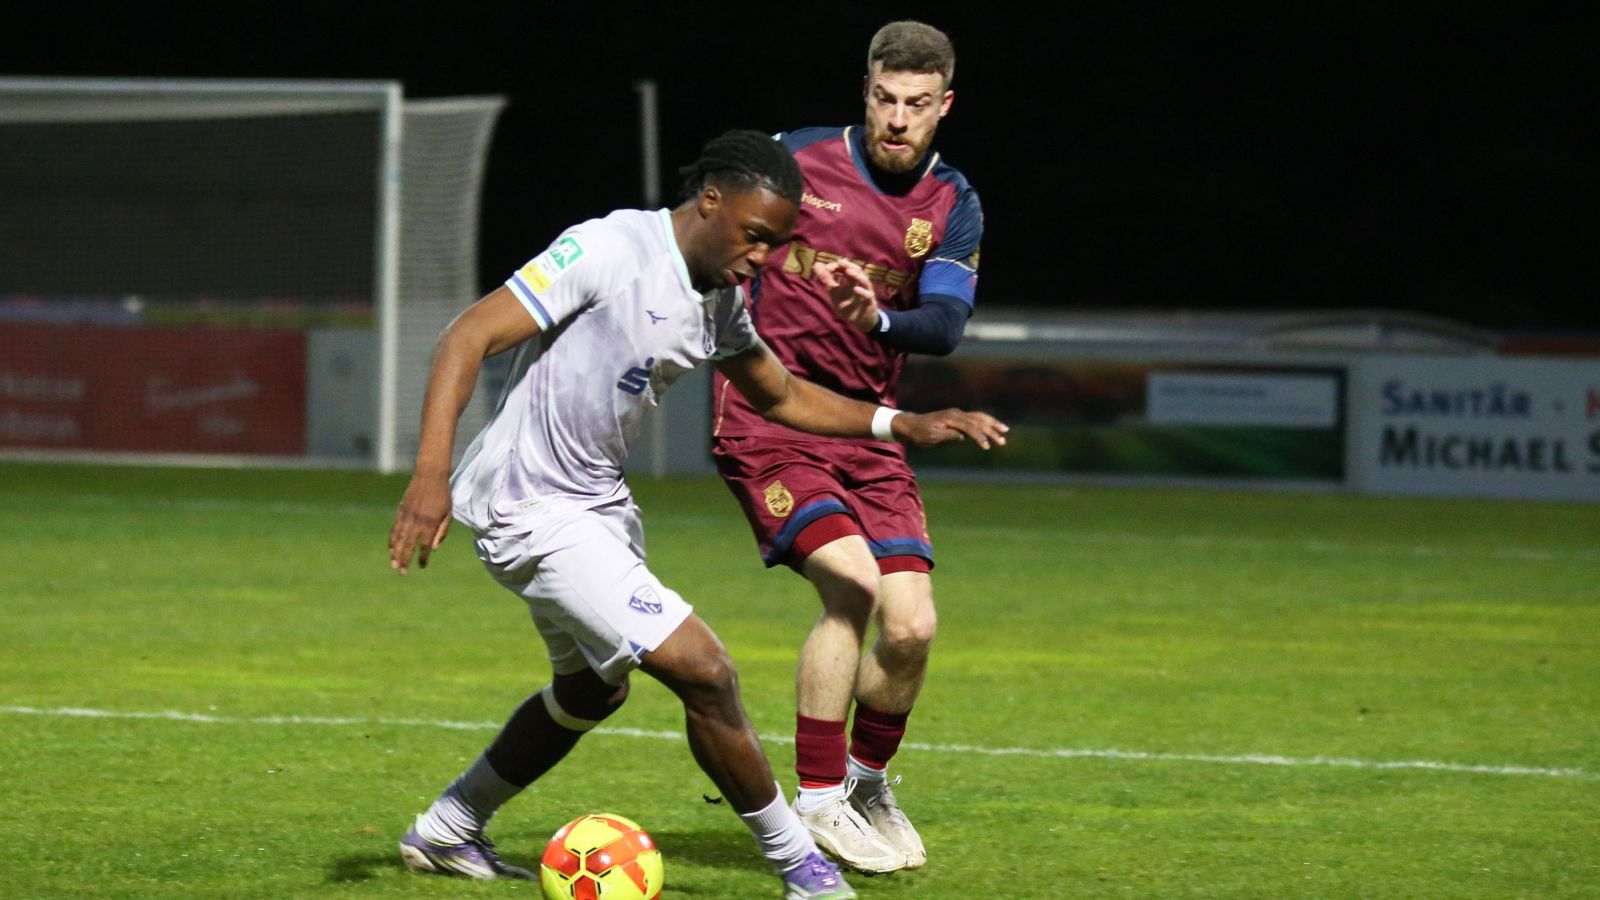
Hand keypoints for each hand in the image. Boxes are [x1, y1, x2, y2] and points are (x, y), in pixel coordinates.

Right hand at [389, 471, 452, 573]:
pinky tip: (391, 549)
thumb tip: (433, 549)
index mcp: (431, 524)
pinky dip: (392, 540)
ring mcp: (407, 517)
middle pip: (408, 546)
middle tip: (402, 572)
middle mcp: (417, 523)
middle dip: (405, 560)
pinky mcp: (400, 511)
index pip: (425, 546)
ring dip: (395, 553)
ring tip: (393, 565)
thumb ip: (441, 532)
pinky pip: (394, 529)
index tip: (422, 565)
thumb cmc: (443, 495)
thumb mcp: (448, 514)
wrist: (430, 476)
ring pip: (399, 540)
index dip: (422, 558)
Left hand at [812, 258, 879, 332]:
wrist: (859, 321)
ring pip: (865, 281)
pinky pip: (868, 295)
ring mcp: (866, 292)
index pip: (847, 268)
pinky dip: (862, 292)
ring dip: (857, 275)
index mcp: (852, 279)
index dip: (838, 266)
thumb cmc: (847, 304)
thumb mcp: (834, 291)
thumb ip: (826, 279)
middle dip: (849, 266)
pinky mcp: (869, 302)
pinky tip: (855, 289)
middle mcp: (860, 283)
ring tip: (848, 271)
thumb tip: (816, 264)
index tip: (828, 267)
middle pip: (858, 270)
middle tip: (840, 262)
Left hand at [893, 408, 1009, 449]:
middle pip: (979, 421)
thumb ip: (948, 436)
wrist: (910, 425)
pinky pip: (975, 419)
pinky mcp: (957, 418)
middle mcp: (956, 414)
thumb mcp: (931, 437)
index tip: (987, 447)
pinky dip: (985, 423)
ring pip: (979, 418)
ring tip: (1005, 431)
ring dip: (992, 424)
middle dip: (992, 430)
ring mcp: (957, 415)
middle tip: (1003, 441)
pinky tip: (993, 428)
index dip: (980, 437)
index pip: (970, 427)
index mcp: (951, 418)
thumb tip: (963, 437)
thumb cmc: (919, 433)